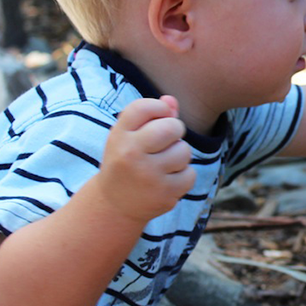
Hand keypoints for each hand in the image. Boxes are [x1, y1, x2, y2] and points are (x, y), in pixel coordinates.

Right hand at [91, 95, 195, 223]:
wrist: (115, 204)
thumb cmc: (127, 161)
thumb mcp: (129, 136)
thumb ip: (150, 115)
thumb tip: (171, 101)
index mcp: (119, 137)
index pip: (144, 107)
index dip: (159, 108)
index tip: (160, 117)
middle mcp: (130, 155)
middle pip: (172, 127)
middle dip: (175, 130)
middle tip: (167, 141)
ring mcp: (148, 176)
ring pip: (184, 151)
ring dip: (179, 155)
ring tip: (164, 163)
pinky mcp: (164, 195)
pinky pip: (190, 174)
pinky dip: (184, 175)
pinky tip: (168, 180)